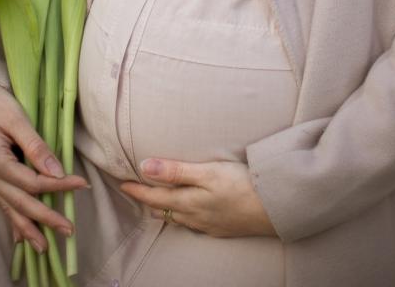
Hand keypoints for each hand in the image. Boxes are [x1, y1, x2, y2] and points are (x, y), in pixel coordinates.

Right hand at [0, 76, 88, 253]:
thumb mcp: (16, 117)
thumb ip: (35, 145)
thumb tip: (56, 171)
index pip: (32, 182)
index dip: (58, 186)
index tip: (80, 184)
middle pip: (20, 202)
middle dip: (45, 218)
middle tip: (69, 230)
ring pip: (9, 208)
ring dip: (28, 228)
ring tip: (44, 247)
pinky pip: (2, 201)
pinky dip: (12, 219)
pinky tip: (19, 237)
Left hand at [118, 158, 276, 237]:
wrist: (273, 208)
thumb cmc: (240, 185)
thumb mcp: (206, 172)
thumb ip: (175, 170)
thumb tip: (145, 167)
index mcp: (187, 202)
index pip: (154, 197)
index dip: (137, 190)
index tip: (121, 184)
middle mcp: (194, 217)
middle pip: (163, 210)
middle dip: (147, 201)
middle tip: (135, 191)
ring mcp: (208, 225)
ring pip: (178, 219)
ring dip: (164, 210)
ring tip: (156, 203)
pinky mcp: (221, 228)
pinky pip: (194, 224)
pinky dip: (183, 216)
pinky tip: (188, 213)